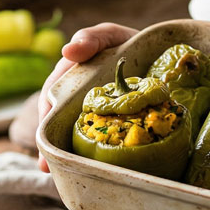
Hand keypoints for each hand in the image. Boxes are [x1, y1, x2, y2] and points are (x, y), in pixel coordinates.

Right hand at [35, 22, 138, 171]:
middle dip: (49, 141)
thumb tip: (69, 50)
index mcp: (73, 75)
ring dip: (61, 153)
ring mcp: (91, 112)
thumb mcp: (112, 36)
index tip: (45, 129)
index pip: (52, 93)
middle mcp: (77, 95)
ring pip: (70, 133)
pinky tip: (82, 170)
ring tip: (56, 173)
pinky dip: (86, 155)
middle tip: (46, 164)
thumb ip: (93, 38)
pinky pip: (93, 140)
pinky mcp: (108, 125)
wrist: (164, 60)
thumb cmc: (131, 44)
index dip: (45, 112)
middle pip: (56, 119)